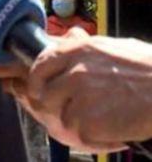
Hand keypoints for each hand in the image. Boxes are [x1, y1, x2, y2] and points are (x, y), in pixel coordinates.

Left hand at [0, 27, 151, 148]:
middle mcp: (73, 71)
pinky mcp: (89, 122)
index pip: (39, 67)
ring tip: (104, 119)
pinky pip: (81, 135)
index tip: (42, 91)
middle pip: (44, 96)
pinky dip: (96, 138)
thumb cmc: (147, 68)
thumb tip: (66, 39)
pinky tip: (113, 130)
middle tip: (76, 112)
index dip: (37, 82)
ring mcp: (80, 97)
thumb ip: (81, 46)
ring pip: (62, 118)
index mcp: (75, 50)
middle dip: (57, 107)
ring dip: (80, 123)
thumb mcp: (109, 46)